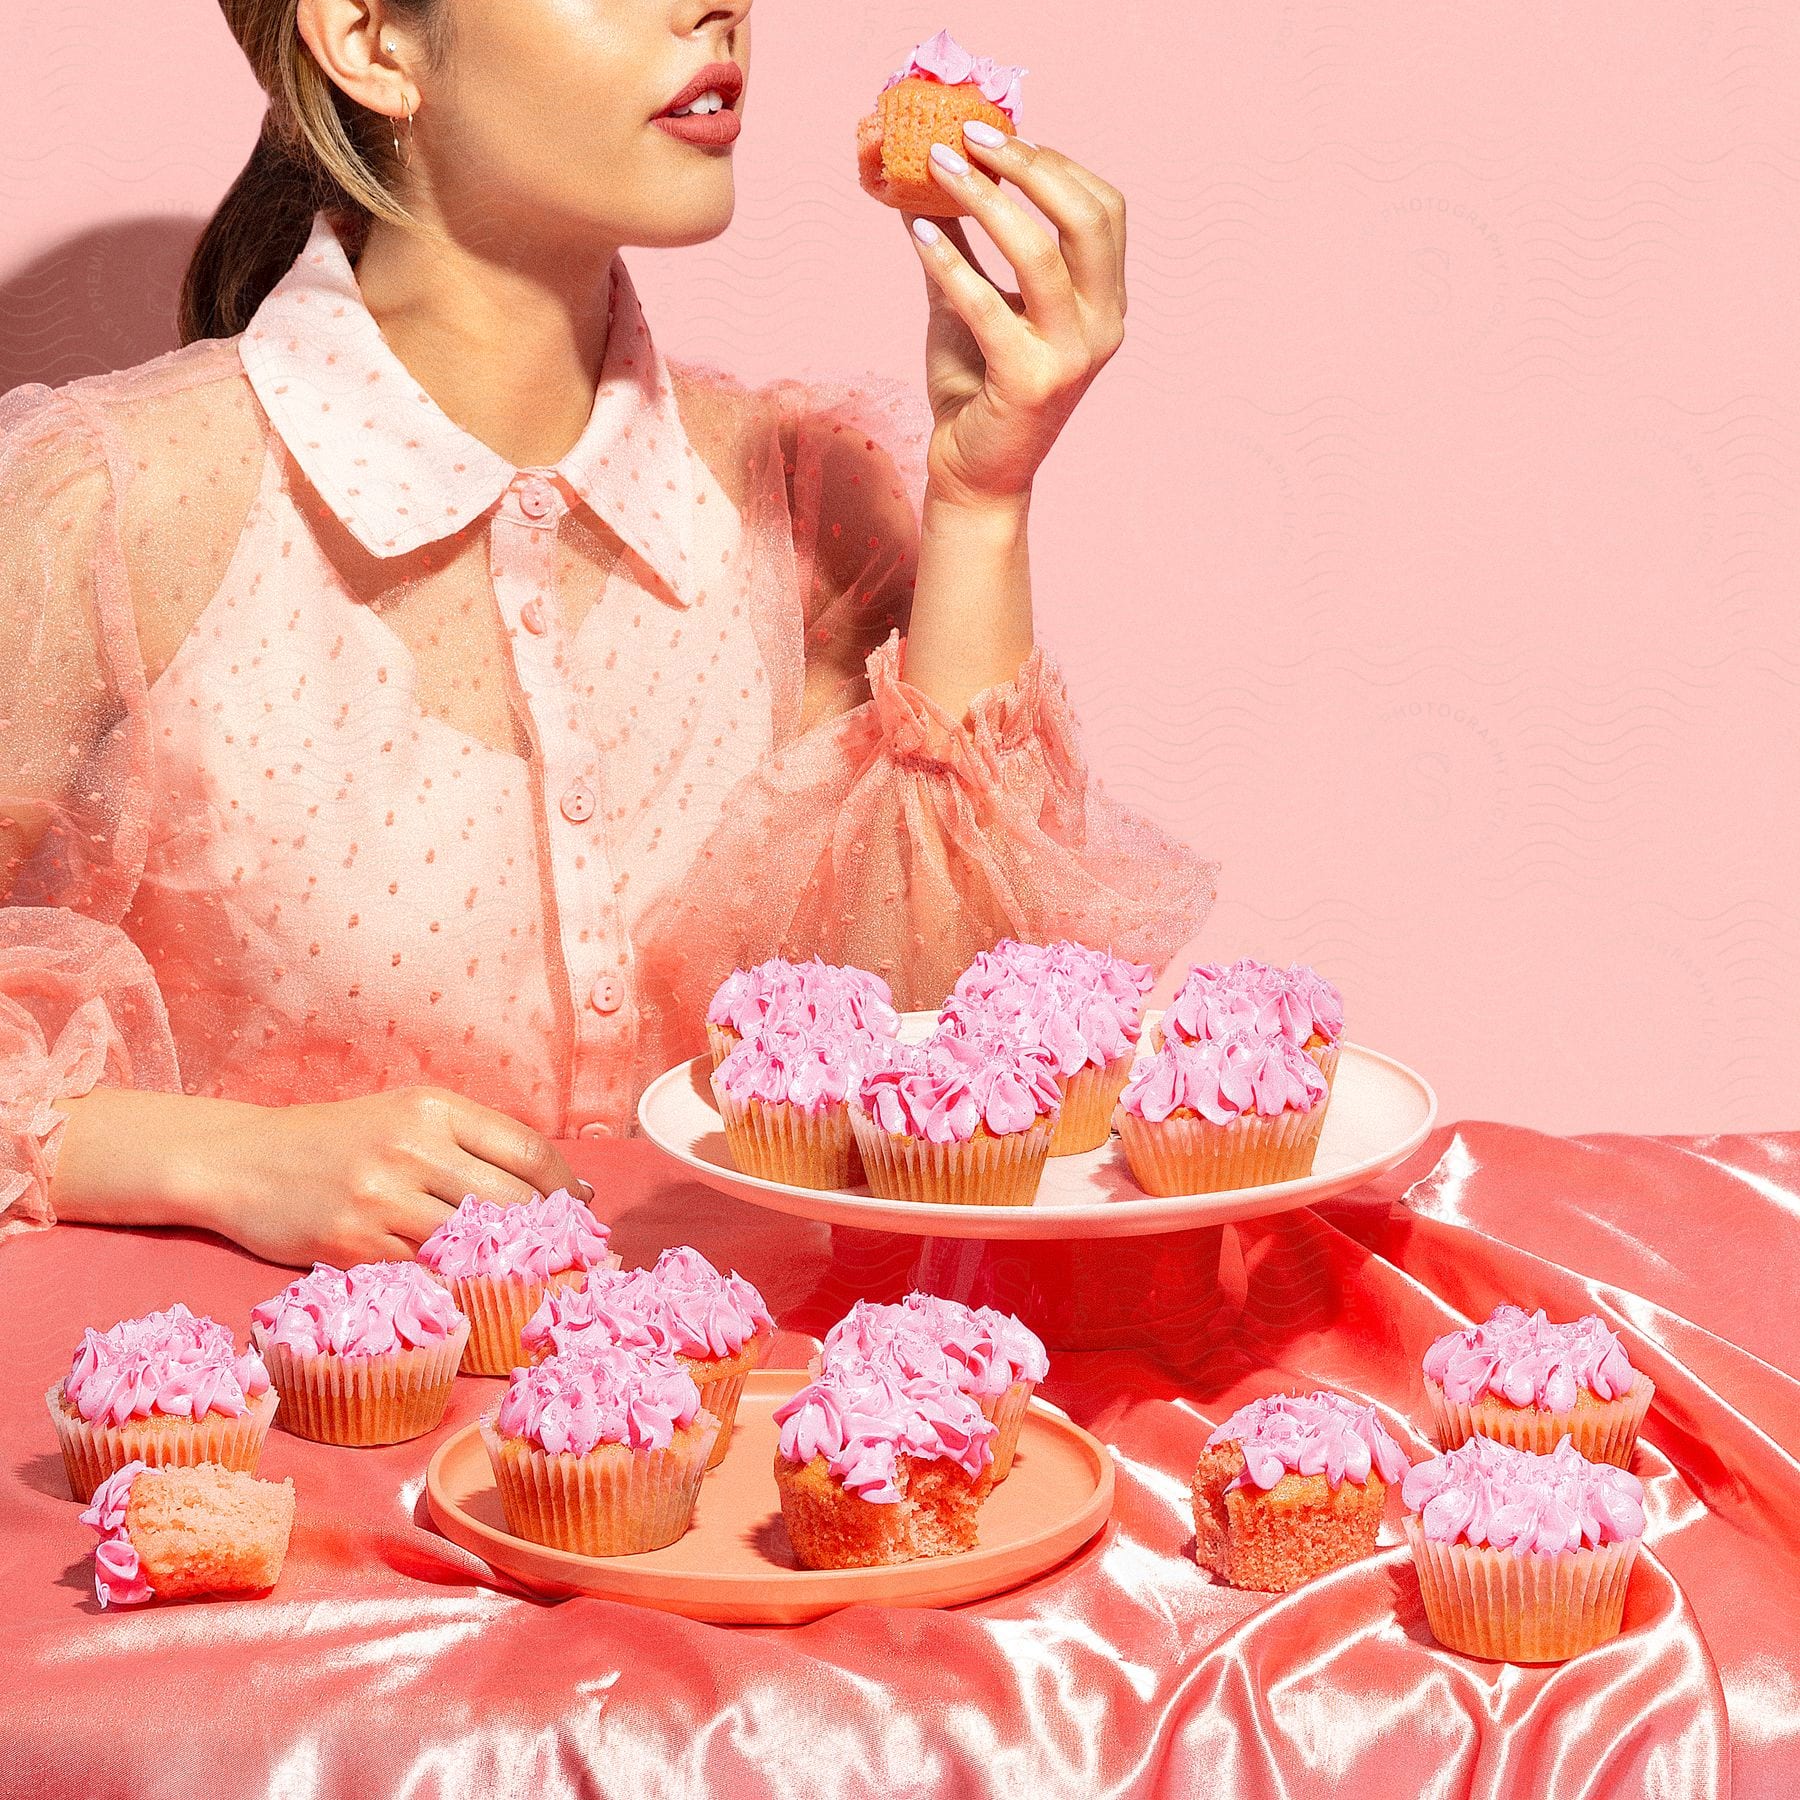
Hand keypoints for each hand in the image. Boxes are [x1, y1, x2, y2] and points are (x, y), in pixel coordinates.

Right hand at [51, 1085, 587, 1267]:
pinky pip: (424, 1272)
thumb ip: (473, 1141)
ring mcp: (381, 1197)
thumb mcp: (404, 1114)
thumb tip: (560, 1181)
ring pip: (471, 1242)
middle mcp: (410, 1147)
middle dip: (547, 1232)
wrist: (243, 1160)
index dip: (565, 1186)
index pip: (528, 1150)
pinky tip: (465, 1286)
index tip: (582, 1208)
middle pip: (510, 1201)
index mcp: (432, 1108)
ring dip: (503, 1264)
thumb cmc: (338, 1138)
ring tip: (525, 1275)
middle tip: (565, 1254)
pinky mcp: (353, 1243)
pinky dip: (451, 1282)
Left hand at [902, 126, 1126, 508]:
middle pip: (1088, 218)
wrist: (975, 476)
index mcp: (1104, 302)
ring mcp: (1072, 357)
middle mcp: (1102, 326)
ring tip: (938, 168)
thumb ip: (965, 245)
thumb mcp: (973, 304)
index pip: (1104, 209)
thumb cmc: (977, 389)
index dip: (1055, 163)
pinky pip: (987, 305)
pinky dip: (949, 262)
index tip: (998, 137)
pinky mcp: (1030, 382)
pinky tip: (918, 233)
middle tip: (969, 138)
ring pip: (1040, 253)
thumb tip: (933, 176)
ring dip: (985, 199)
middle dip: (1028, 167)